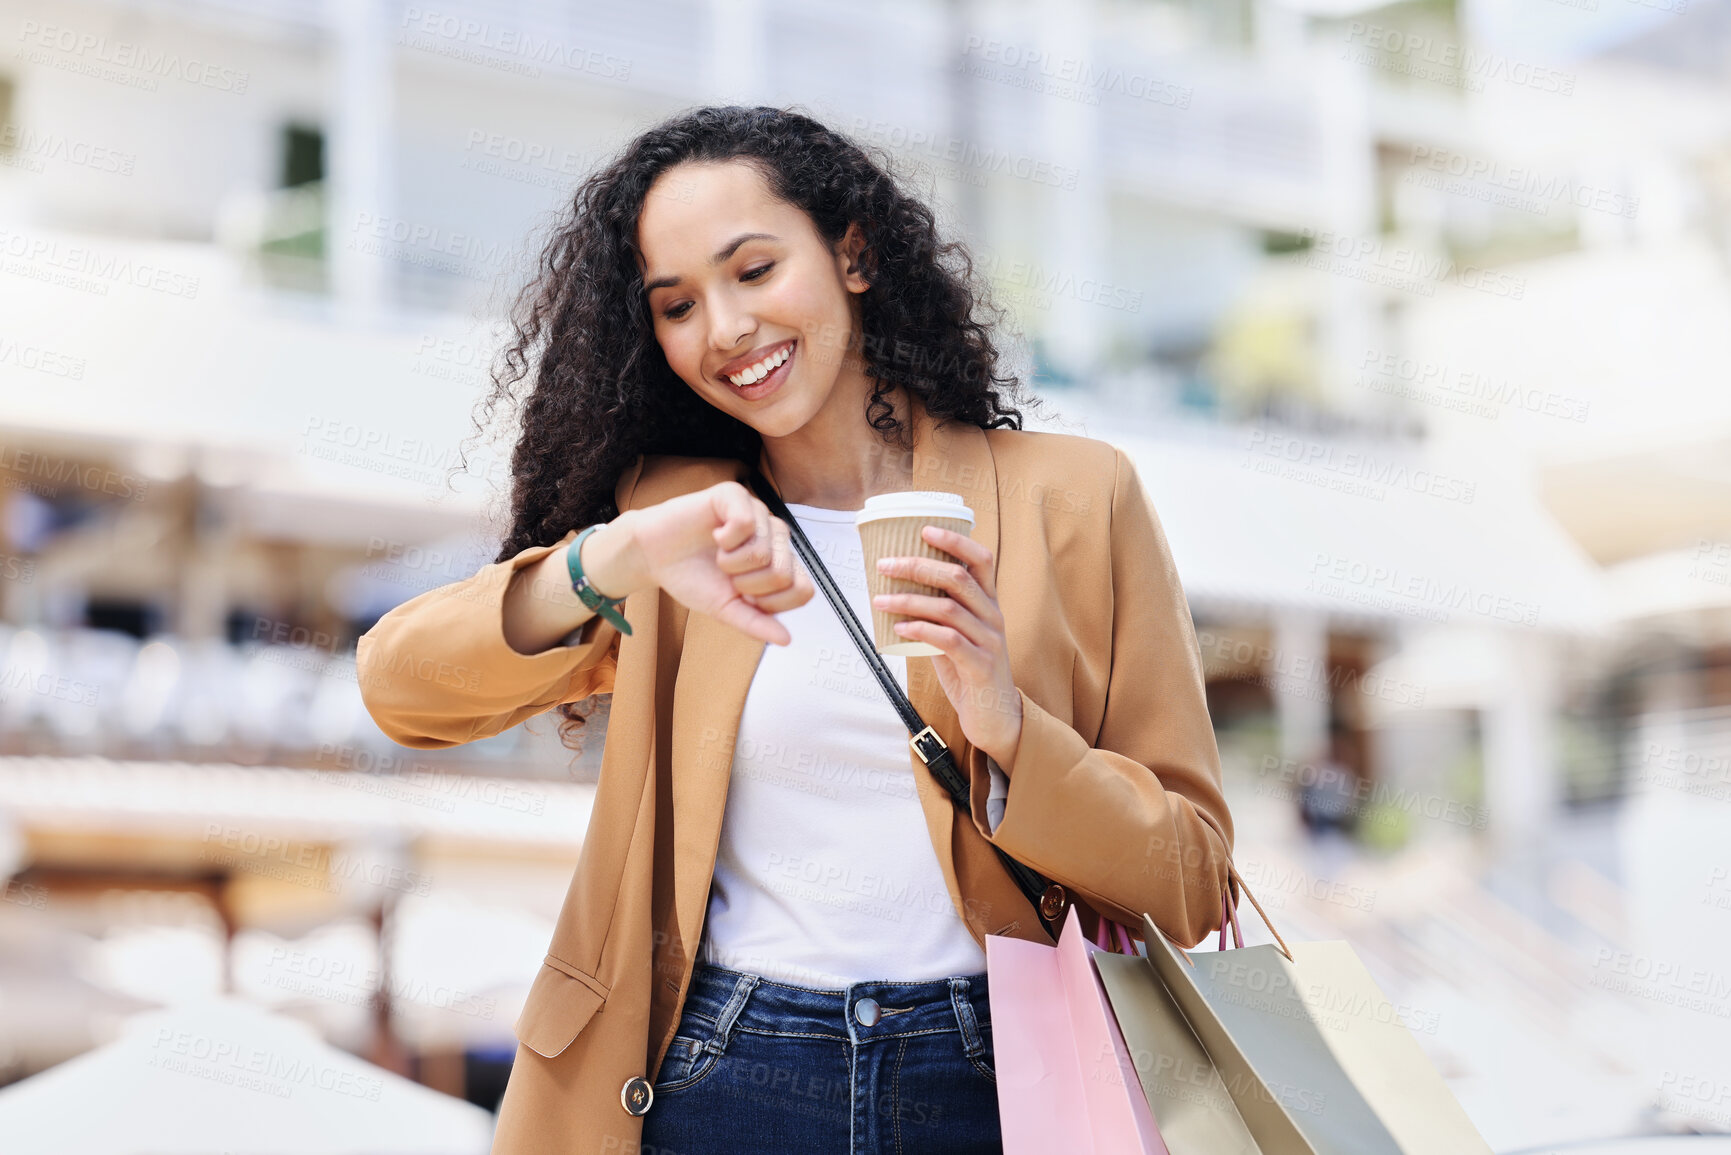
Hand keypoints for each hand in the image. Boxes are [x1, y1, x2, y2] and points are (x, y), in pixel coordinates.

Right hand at [628, 481, 814, 645]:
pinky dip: (724, 539)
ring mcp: (758, 514)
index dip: (770, 603)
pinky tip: (715, 536)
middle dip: (747, 585)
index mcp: (779, 563)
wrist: (654, 556)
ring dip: (730, 563)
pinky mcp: (736, 495)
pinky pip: (747, 523)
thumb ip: (756, 624)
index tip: (744, 597)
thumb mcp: (725, 609)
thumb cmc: (692, 576)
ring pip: (763, 551)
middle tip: (727, 574)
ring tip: (718, 555)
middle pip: (783, 573)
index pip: (803, 590)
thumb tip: (786, 640)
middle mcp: (774, 537)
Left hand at [870, 526, 1023, 767]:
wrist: (996, 718)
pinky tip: (898, 629)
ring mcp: (989, 641)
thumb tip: (895, 594)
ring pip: (949, 608)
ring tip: (880, 600)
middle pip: (958, 578)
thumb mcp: (954, 637)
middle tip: (885, 564)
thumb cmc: (970, 674)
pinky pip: (948, 641)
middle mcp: (993, 617)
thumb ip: (935, 616)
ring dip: (909, 599)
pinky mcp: (980, 667)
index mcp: (988, 604)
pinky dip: (920, 630)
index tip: (924, 529)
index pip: (980, 559)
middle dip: (918, 566)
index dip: (955, 541)